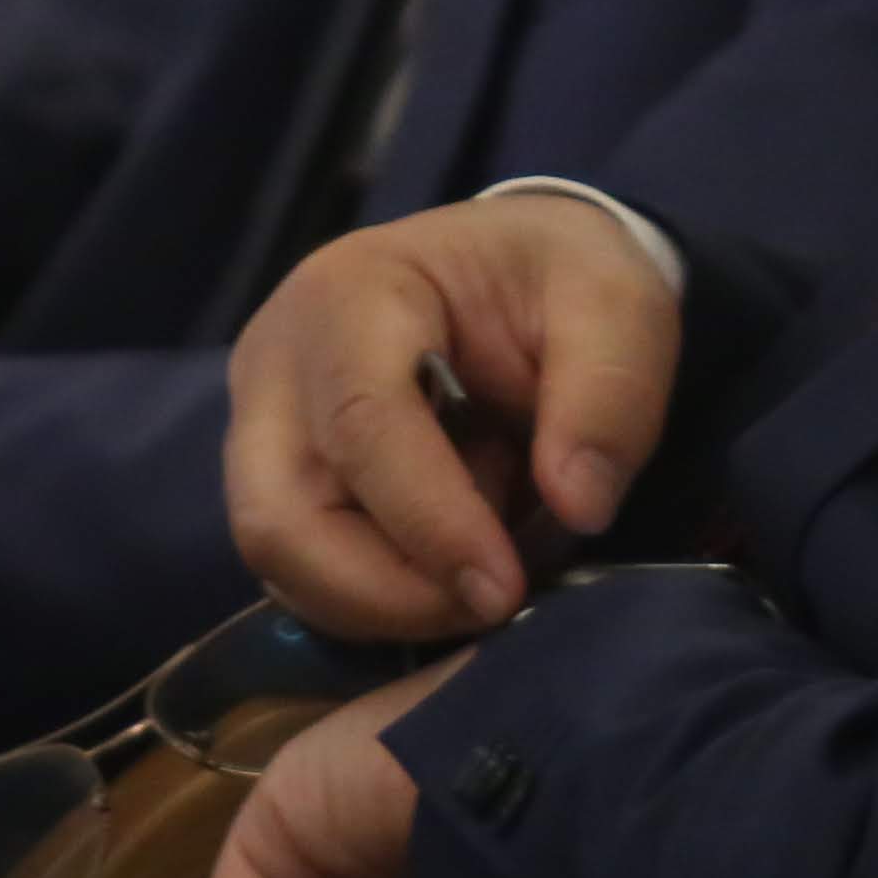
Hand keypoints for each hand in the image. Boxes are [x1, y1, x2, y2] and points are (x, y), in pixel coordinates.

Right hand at [224, 197, 681, 640]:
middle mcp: (277, 365)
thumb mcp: (616, 304)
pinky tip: (450, 572)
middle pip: (282, 517)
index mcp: (350, 293)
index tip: (505, 589)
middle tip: (496, 604)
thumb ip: (609, 396)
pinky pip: (303, 576)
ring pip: (282, 563)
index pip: (361, 424)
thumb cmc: (556, 280)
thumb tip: (579, 507)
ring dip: (388, 601)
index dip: (429, 521)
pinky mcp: (275, 484)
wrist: (513, 273)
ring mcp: (261, 430)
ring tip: (484, 570)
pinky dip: (381, 600)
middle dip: (389, 592)